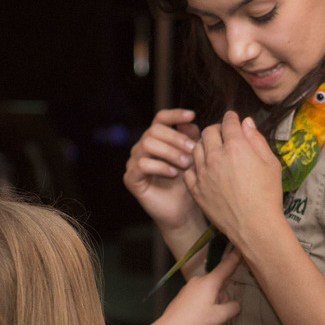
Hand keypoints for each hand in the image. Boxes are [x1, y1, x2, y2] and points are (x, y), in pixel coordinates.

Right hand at [124, 109, 201, 230]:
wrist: (183, 210)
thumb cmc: (188, 182)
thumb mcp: (193, 157)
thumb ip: (191, 138)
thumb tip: (189, 121)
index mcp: (157, 139)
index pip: (161, 118)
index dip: (174, 114)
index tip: (192, 115)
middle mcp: (142, 147)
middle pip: (154, 130)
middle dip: (176, 138)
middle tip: (192, 150)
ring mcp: (134, 162)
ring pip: (147, 144)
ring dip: (170, 152)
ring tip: (186, 163)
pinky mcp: (131, 178)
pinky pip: (142, 164)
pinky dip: (160, 166)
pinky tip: (174, 173)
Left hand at [157, 249, 241, 324]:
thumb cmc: (195, 322)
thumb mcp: (220, 317)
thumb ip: (233, 307)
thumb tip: (235, 304)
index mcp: (210, 282)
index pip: (227, 265)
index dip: (236, 257)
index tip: (241, 247)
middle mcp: (199, 280)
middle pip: (219, 284)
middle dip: (223, 297)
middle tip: (219, 315)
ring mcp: (190, 287)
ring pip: (210, 292)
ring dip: (213, 303)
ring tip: (208, 321)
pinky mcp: (184, 295)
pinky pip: (200, 296)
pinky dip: (204, 306)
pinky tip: (199, 320)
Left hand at [184, 112, 283, 248]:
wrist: (255, 226)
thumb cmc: (267, 195)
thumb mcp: (271, 163)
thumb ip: (257, 140)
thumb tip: (247, 123)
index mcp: (236, 147)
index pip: (228, 122)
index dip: (231, 117)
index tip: (233, 118)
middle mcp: (215, 157)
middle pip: (208, 132)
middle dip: (216, 129)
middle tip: (223, 133)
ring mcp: (203, 174)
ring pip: (196, 149)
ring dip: (204, 145)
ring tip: (213, 150)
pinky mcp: (196, 190)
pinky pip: (189, 170)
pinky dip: (196, 166)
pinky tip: (205, 169)